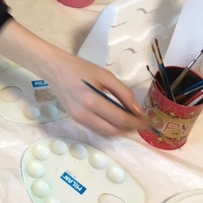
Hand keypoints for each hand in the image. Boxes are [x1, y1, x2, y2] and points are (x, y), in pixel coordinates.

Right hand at [0, 20, 143, 135]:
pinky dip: (109, 129)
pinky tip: (115, 120)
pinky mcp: (76, 120)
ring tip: (129, 122)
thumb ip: (123, 92)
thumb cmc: (80, 68)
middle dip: (130, 129)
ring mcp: (79, 119)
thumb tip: (137, 110)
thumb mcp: (105, 75)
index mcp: (92, 100)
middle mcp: (84, 114)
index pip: (120, 119)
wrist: (54, 69)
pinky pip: (97, 130)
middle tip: (140, 122)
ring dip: (120, 131)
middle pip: (113, 131)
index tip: (148, 120)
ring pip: (105, 134)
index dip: (136, 122)